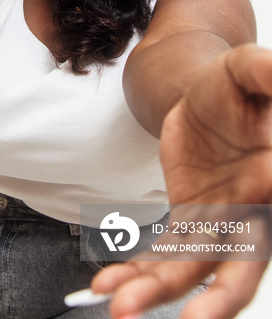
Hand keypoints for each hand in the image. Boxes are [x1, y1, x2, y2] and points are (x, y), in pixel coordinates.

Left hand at [92, 44, 271, 317]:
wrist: (203, 94)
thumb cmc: (231, 82)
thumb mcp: (248, 68)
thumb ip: (266, 72)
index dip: (264, 208)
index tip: (243, 226)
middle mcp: (255, 209)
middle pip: (245, 263)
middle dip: (222, 297)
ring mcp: (221, 221)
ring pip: (194, 267)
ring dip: (158, 289)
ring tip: (120, 306)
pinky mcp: (192, 221)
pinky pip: (166, 253)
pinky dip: (138, 271)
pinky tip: (107, 284)